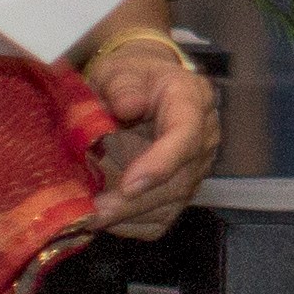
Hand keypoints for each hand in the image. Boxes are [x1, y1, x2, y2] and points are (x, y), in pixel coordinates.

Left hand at [79, 37, 222, 239]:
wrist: (142, 87)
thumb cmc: (128, 78)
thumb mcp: (118, 69)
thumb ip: (122, 85)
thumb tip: (129, 107)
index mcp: (191, 99)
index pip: (187, 134)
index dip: (161, 162)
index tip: (128, 185)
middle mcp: (204, 137)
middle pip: (179, 181)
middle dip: (134, 203)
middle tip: (93, 213)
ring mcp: (196, 167)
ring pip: (170, 205)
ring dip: (129, 217)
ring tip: (89, 217)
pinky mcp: (183, 190)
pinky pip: (161, 218)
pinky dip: (131, 224)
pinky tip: (105, 216)